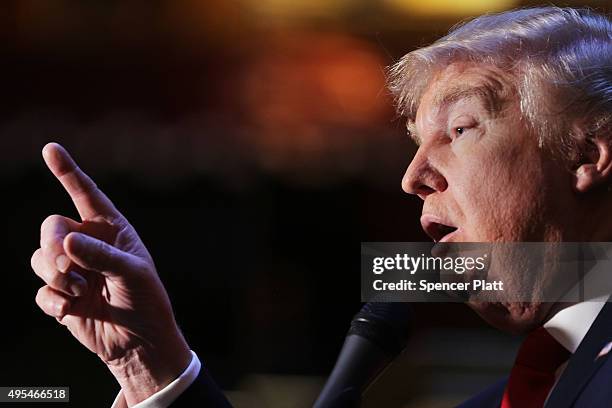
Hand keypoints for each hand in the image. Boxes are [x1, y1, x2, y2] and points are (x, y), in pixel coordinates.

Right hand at [32, 143, 190, 405]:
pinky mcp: (60, 296)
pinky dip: (51, 301)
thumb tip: (68, 241)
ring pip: (38, 258)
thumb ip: (103, 256)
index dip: (68, 172)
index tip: (51, 148)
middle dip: (53, 245)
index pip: (86, 195)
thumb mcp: (134, 273)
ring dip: (53, 275)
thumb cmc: (146, 301)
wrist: (139, 342)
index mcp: (111, 230)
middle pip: (51, 227)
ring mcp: (72, 270)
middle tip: (68, 268)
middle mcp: (88, 244)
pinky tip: (70, 312)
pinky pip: (40, 291)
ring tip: (77, 291)